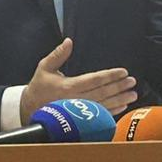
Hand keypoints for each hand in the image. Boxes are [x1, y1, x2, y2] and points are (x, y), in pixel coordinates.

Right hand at [19, 38, 137, 123]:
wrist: (29, 109)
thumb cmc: (38, 87)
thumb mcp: (45, 67)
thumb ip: (58, 54)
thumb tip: (69, 41)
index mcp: (68, 86)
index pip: (94, 80)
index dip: (110, 76)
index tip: (123, 72)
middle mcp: (75, 100)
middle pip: (102, 93)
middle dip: (119, 87)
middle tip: (132, 82)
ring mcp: (78, 112)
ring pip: (104, 105)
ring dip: (120, 99)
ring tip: (133, 94)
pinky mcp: (79, 120)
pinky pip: (99, 116)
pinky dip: (112, 112)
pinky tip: (122, 106)